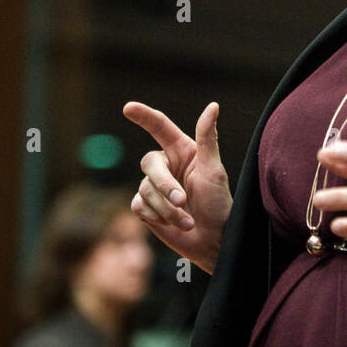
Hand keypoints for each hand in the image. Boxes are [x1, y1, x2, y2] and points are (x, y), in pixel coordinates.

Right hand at [122, 101, 231, 274]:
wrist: (212, 241)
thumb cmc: (218, 204)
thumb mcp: (214, 170)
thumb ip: (207, 138)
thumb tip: (213, 105)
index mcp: (182, 151)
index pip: (160, 128)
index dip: (144, 116)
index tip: (128, 107)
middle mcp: (166, 166)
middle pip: (149, 164)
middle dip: (165, 185)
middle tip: (182, 201)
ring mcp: (154, 187)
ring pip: (145, 189)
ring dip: (167, 209)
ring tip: (187, 221)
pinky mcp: (146, 208)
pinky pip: (138, 205)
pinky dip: (157, 217)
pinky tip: (172, 225)